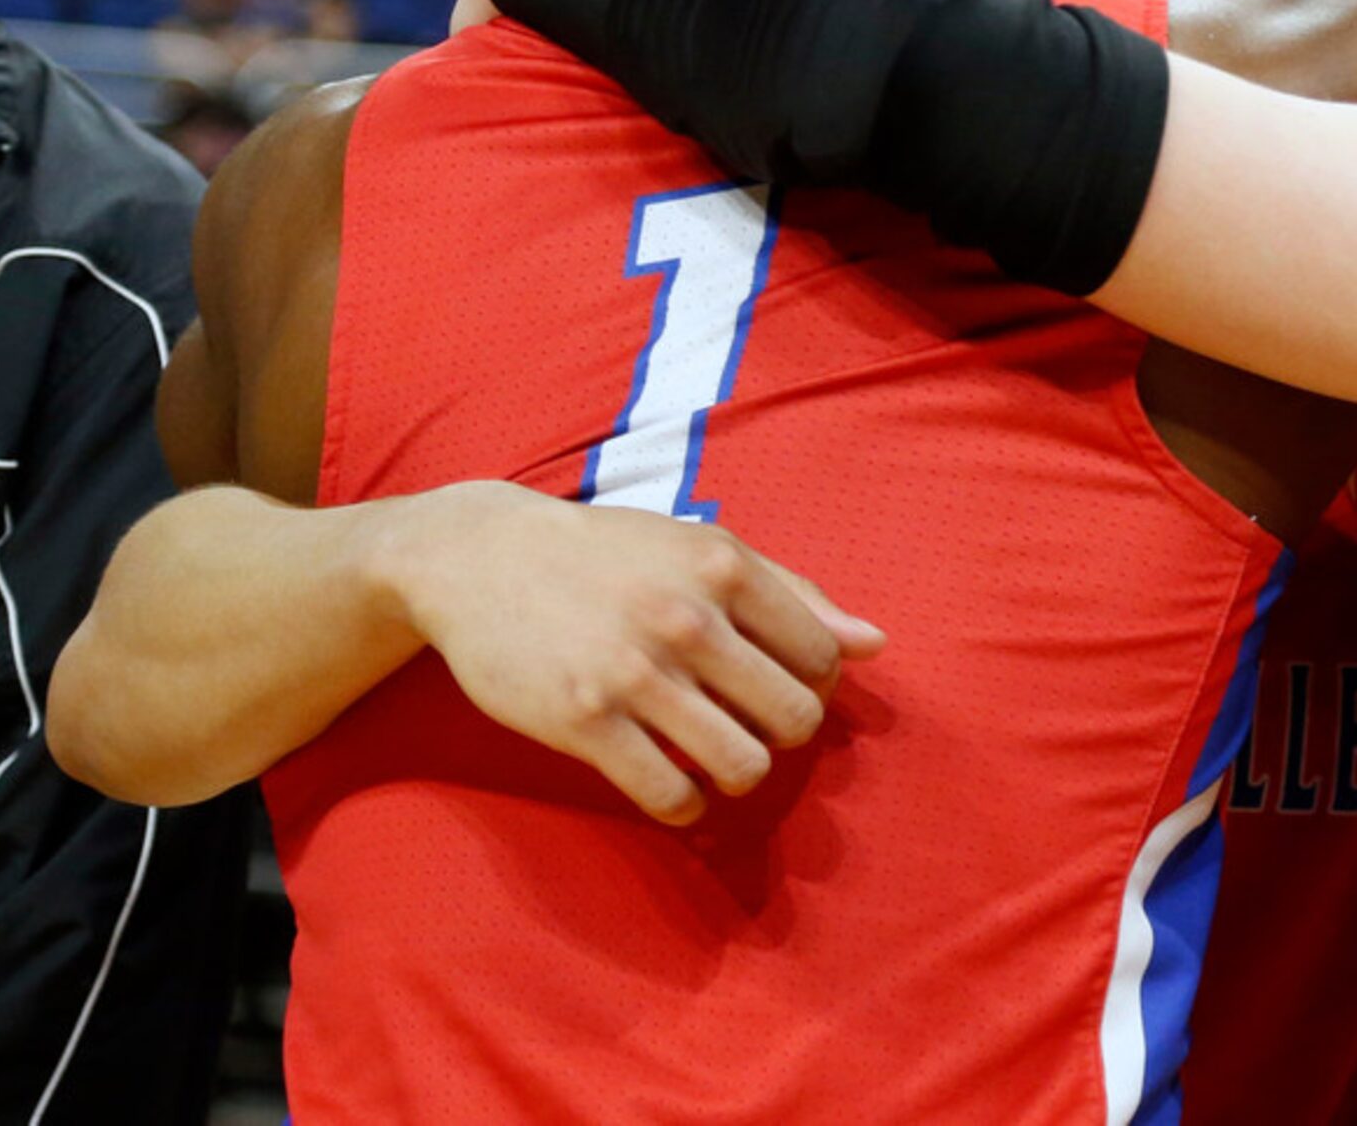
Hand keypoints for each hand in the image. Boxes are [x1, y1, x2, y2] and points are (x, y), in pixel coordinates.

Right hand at [376, 482, 883, 823]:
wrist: (482, 558)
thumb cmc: (609, 554)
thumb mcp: (702, 550)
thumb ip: (792, 594)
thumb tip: (875, 644)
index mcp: (725, 568)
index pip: (821, 658)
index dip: (809, 684)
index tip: (773, 683)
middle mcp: (688, 620)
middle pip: (794, 718)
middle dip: (780, 732)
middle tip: (747, 723)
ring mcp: (635, 675)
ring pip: (744, 765)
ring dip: (739, 772)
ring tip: (714, 756)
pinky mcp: (585, 723)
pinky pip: (671, 796)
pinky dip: (686, 805)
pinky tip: (674, 785)